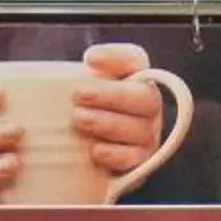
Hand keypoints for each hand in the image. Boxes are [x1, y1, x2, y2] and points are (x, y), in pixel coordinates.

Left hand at [74, 42, 162, 178]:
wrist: (76, 159)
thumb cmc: (77, 116)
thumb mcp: (72, 90)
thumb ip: (78, 73)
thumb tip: (91, 59)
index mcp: (134, 79)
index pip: (134, 59)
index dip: (116, 57)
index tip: (88, 59)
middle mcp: (147, 107)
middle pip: (143, 97)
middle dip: (111, 95)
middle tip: (78, 95)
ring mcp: (147, 136)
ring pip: (140, 129)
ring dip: (108, 123)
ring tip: (79, 120)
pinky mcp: (139, 164)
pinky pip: (134, 159)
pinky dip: (115, 154)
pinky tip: (95, 150)